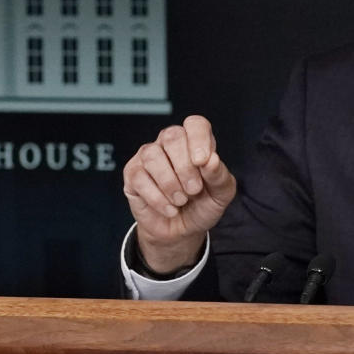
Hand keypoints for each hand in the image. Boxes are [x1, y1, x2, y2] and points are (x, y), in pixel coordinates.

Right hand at [122, 115, 235, 272]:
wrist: (183, 230)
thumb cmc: (203, 204)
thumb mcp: (221, 194)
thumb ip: (219, 176)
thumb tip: (211, 160)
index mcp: (196, 142)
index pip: (195, 124)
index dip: (199, 139)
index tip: (202, 161)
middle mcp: (170, 143)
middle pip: (173, 136)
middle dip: (185, 167)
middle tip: (194, 190)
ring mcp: (149, 156)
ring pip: (153, 156)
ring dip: (170, 183)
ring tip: (181, 200)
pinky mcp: (132, 173)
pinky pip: (139, 177)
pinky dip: (158, 198)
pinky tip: (170, 208)